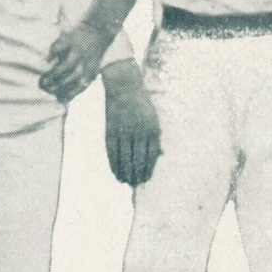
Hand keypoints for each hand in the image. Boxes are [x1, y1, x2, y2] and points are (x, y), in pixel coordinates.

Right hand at [41, 20, 118, 101]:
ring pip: (67, 64)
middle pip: (74, 77)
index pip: (82, 85)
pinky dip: (52, 54)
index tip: (59, 99)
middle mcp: (85, 61)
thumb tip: (64, 99)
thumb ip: (82, 80)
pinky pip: (59, 47)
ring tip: (44, 79)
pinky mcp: (69, 39)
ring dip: (55, 73)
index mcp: (91, 70)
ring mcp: (77, 50)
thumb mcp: (93, 67)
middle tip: (48, 89)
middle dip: (60, 85)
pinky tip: (46, 60)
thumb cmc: (92, 53)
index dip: (71, 94)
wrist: (98, 29)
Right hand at [101, 65, 162, 184]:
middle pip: (137, 159)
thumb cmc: (142, 104)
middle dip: (136, 174)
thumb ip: (155, 136)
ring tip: (125, 181)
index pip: (151, 155)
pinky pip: (112, 151)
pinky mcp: (111, 130)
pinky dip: (113, 163)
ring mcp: (124, 132)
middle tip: (135, 184)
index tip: (145, 178)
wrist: (125, 87)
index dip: (147, 169)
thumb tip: (160, 154)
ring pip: (124, 158)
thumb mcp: (154, 118)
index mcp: (153, 130)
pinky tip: (115, 172)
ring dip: (125, 172)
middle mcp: (139, 133)